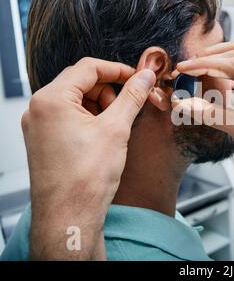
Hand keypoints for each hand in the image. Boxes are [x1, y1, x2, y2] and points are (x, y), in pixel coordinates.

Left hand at [21, 58, 155, 259]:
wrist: (69, 215)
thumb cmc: (86, 177)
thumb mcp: (116, 129)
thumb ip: (132, 96)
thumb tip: (145, 76)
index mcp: (51, 99)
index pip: (88, 68)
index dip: (117, 70)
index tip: (137, 78)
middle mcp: (38, 109)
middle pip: (79, 82)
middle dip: (107, 90)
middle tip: (126, 107)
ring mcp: (38, 125)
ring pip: (74, 99)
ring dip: (98, 105)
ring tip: (114, 126)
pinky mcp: (42, 139)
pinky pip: (67, 116)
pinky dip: (88, 118)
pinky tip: (102, 135)